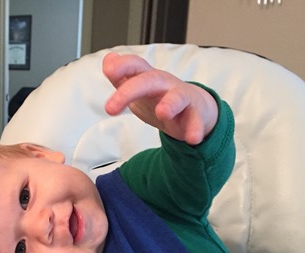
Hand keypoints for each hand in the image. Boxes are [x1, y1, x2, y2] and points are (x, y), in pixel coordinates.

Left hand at [102, 52, 218, 144]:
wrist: (195, 108)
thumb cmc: (161, 96)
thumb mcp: (138, 87)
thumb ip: (121, 77)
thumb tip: (108, 61)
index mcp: (147, 77)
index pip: (134, 65)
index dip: (122, 66)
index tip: (109, 71)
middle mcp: (165, 84)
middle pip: (148, 81)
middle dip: (129, 92)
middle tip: (110, 109)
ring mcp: (181, 97)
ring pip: (177, 97)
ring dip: (170, 104)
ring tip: (163, 113)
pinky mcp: (195, 114)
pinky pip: (196, 120)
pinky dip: (195, 129)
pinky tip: (192, 139)